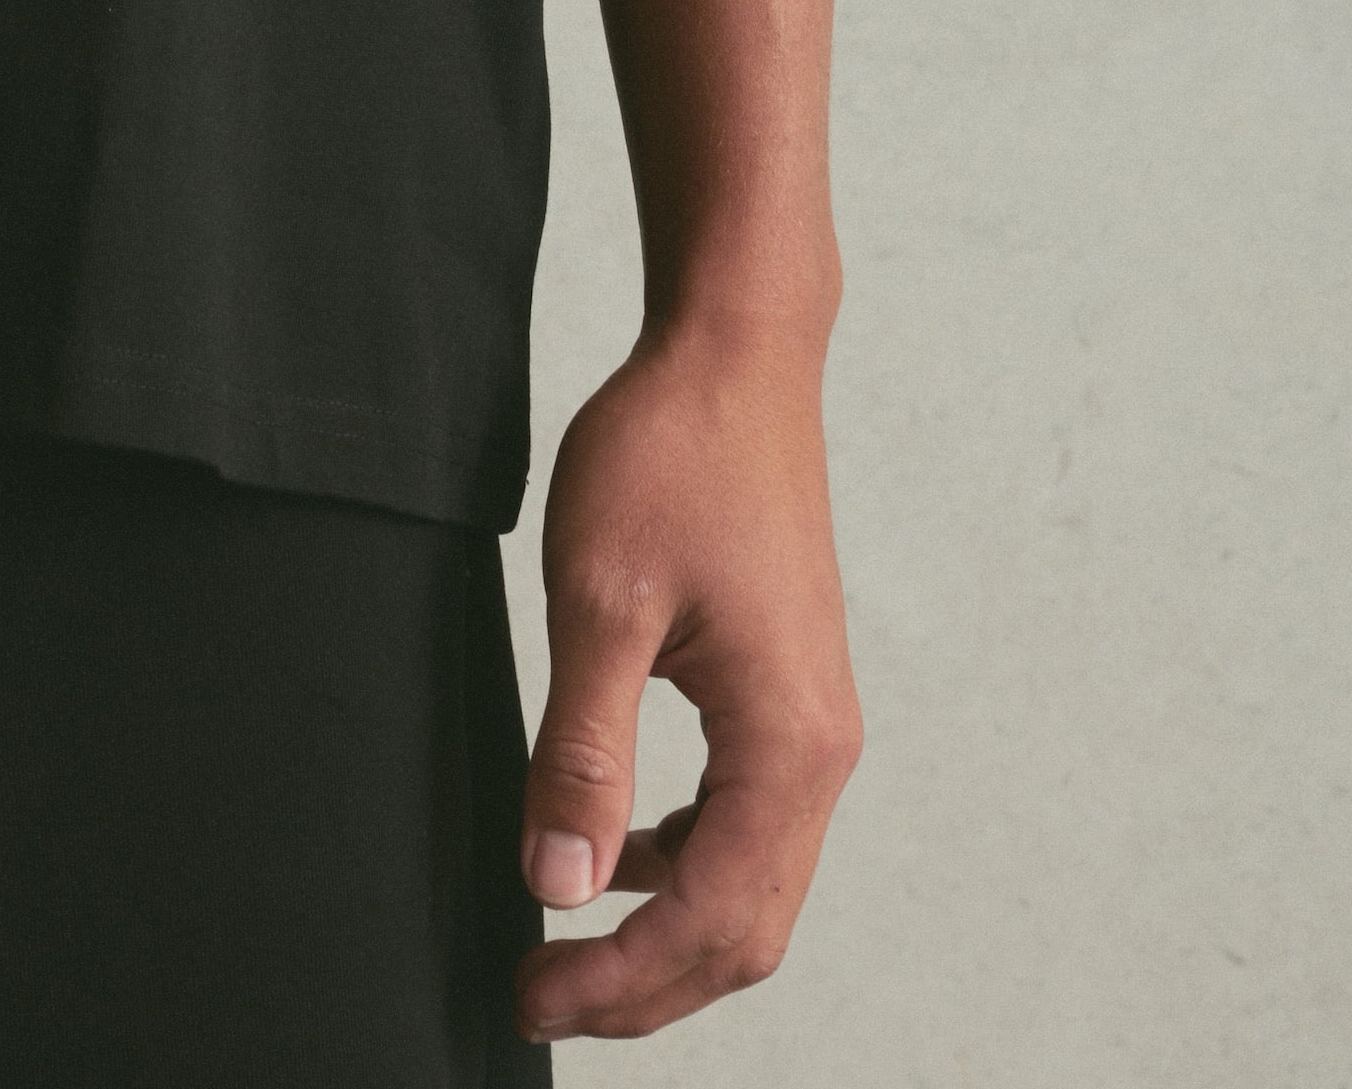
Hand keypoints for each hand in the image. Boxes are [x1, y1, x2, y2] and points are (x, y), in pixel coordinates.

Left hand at [517, 320, 863, 1039]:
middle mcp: (820, 752)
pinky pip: (747, 824)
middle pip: (747, 930)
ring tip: (567, 944)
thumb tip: (557, 888)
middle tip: (541, 997)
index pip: (712, 920)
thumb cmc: (671, 455)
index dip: (622, 980)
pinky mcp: (788, 696)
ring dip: (668, 933)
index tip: (531, 997)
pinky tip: (618, 848)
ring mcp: (812, 725)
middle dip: (648, 984)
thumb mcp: (600, 599)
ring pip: (753, 886)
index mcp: (788, 745)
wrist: (735, 355)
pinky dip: (686, 865)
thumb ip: (583, 752)